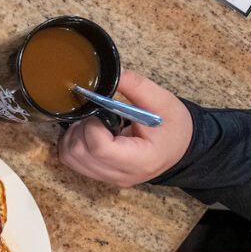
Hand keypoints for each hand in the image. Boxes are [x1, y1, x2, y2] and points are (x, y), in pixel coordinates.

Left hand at [58, 70, 193, 187]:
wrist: (179, 148)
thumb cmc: (174, 126)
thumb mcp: (162, 101)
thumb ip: (135, 85)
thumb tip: (108, 73)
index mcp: (141, 160)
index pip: (100, 148)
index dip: (92, 126)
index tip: (100, 112)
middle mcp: (122, 175)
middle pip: (79, 154)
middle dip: (81, 128)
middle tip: (96, 116)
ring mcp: (109, 179)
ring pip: (70, 159)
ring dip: (73, 136)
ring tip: (93, 124)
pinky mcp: (101, 176)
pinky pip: (73, 162)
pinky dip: (73, 145)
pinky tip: (88, 134)